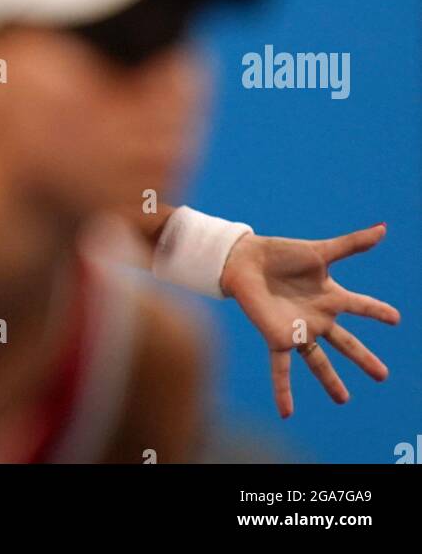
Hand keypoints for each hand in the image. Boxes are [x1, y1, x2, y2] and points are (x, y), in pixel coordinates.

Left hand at [219, 224, 399, 417]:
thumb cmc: (282, 253)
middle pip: (346, 342)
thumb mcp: (320, 251)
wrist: (246, 259)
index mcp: (329, 296)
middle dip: (364, 359)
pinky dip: (283, 390)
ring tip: (343, 400)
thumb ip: (352, 244)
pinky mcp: (277, 338)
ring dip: (330, 381)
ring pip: (318, 361)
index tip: (395, 318)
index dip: (378, 311)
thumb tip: (383, 228)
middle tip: (383, 375)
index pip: (361, 306)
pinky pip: (281, 369)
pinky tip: (286, 412)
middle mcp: (316, 317)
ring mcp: (297, 330)